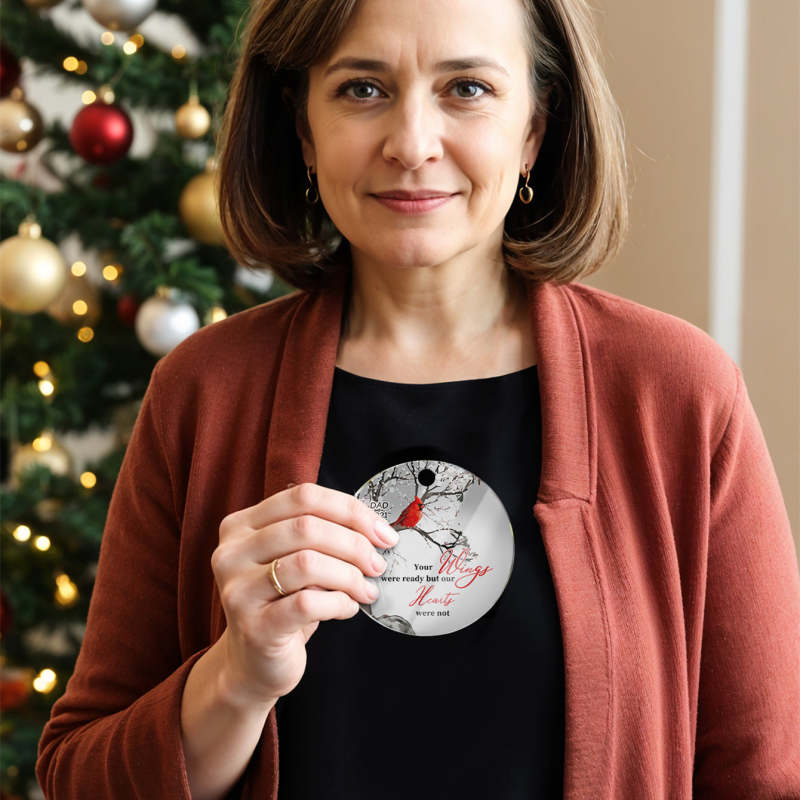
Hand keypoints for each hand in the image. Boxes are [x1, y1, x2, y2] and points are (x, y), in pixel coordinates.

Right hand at [210, 482, 398, 706]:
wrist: (253, 662)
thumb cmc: (283, 602)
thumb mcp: (294, 558)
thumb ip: (321, 534)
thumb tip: (376, 529)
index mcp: (241, 524)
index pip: (303, 496)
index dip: (350, 510)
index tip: (381, 531)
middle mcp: (231, 552)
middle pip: (307, 527)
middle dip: (354, 544)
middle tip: (378, 564)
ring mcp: (238, 590)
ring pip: (307, 563)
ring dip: (349, 575)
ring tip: (366, 589)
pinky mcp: (253, 627)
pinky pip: (308, 603)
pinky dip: (339, 602)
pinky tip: (347, 608)